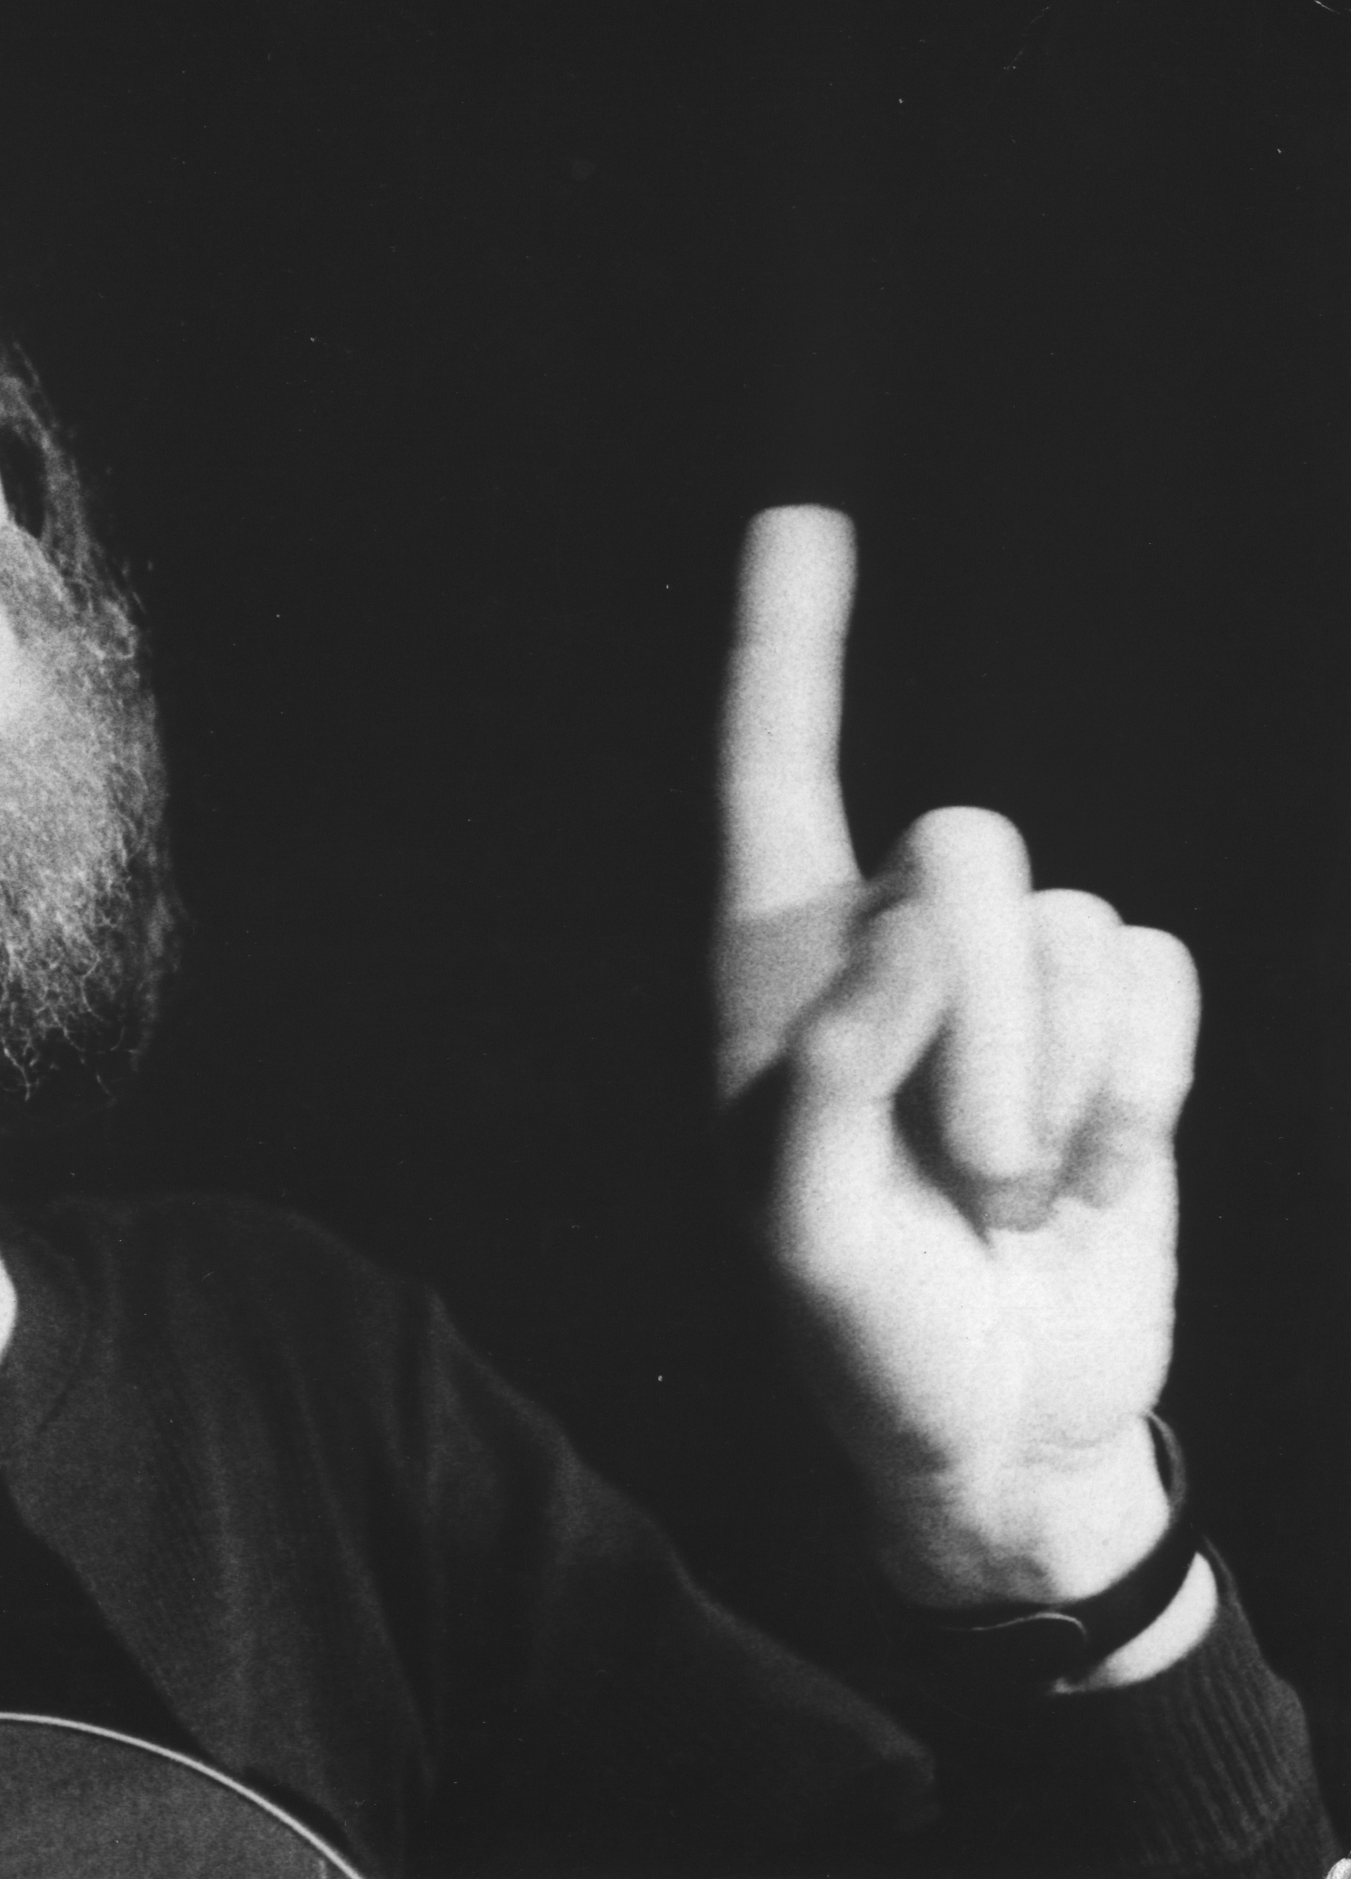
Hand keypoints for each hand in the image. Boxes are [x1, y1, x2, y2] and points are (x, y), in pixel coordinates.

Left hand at [715, 508, 1199, 1609]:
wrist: (1000, 1422)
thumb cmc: (858, 1334)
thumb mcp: (797, 1234)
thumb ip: (826, 1077)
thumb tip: (908, 924)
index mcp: (774, 966)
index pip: (773, 770)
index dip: (786, 647)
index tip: (800, 515)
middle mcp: (893, 942)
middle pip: (971, 844)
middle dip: (982, 1020)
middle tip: (961, 1170)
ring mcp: (1017, 981)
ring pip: (1079, 928)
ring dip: (1057, 1091)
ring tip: (1003, 1196)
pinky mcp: (1123, 1026)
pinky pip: (1163, 982)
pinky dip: (1139, 1101)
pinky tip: (1089, 1184)